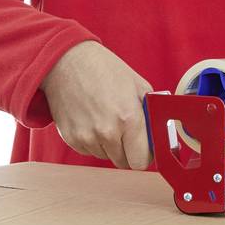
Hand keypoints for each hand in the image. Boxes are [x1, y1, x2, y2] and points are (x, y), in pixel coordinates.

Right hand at [39, 41, 154, 169]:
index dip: (144, 155)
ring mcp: (86, 137)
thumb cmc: (104, 69)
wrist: (66, 61)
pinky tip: (91, 120)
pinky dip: (93, 141)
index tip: (143, 147)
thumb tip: (158, 135)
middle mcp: (107, 132)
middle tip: (125, 132)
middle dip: (128, 151)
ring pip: (106, 156)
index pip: (141, 161)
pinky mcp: (71, 138)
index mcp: (129, 119)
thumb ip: (150, 114)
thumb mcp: (138, 86)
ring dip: (109, 145)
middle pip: (123, 163)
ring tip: (106, 120)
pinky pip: (89, 150)